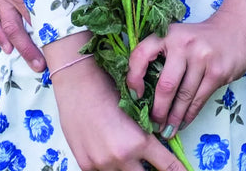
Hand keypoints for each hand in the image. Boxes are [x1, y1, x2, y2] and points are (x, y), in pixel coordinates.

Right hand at [51, 55, 184, 170]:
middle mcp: (122, 157)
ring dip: (130, 167)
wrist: (78, 83)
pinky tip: (108, 151)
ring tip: (127, 151)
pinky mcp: (86, 166)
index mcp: (139, 141)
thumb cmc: (109, 88)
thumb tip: (158, 145)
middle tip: (151, 161)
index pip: (167, 166)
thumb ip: (145, 134)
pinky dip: (110, 165)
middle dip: (151, 170)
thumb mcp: (135, 110)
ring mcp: (102, 164)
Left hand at [126, 0, 245, 136]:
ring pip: (183, 97)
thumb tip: (143, 93)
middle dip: (158, 110)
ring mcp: (202, 57)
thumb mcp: (178, 38)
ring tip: (167, 130)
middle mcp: (184, 43)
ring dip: (173, 118)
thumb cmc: (200, 38)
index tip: (135, 96)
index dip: (133, 77)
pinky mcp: (217, 71)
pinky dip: (189, 115)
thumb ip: (162, 57)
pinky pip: (199, 99)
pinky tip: (183, 123)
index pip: (141, 54)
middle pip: (165, 85)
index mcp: (168, 34)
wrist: (236, 29)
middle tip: (153, 124)